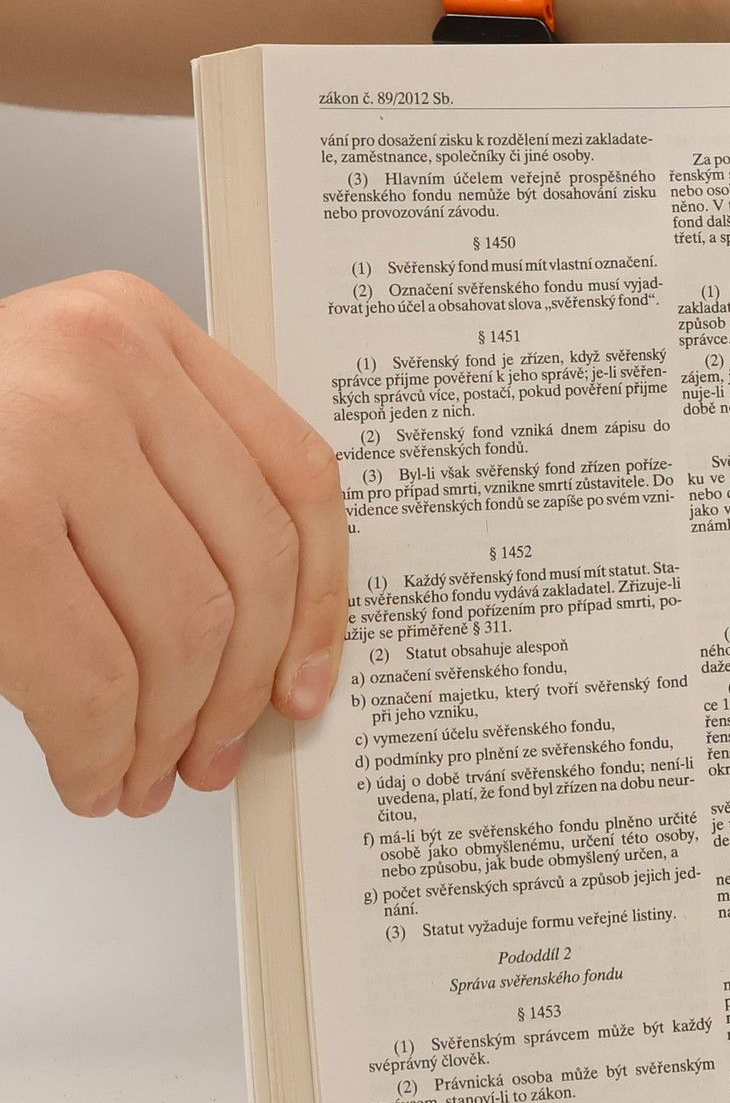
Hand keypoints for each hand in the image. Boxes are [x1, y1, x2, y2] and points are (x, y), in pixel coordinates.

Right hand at [0, 272, 347, 815]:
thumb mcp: (64, 427)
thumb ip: (165, 492)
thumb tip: (276, 647)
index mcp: (137, 329)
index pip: (297, 477)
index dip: (320, 603)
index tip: (307, 683)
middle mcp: (97, 360)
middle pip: (248, 567)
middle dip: (234, 691)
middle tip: (207, 755)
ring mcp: (36, 430)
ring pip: (183, 627)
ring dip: (165, 731)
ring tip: (138, 774)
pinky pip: (91, 670)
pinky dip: (98, 745)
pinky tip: (86, 771)